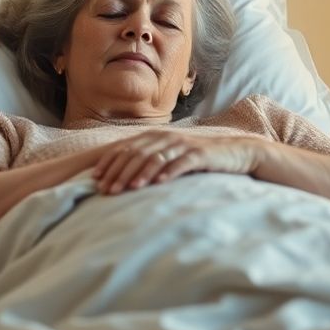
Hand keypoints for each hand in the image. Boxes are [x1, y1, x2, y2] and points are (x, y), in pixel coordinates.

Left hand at [90, 130, 267, 194]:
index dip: (109, 164)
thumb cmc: (197, 159)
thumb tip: (122, 178)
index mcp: (154, 138)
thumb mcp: (169, 158)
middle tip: (106, 191)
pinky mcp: (199, 154)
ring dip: (139, 175)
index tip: (95, 180)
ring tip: (128, 190)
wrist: (234, 152)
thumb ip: (148, 163)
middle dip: (119, 173)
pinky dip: (168, 173)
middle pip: (136, 155)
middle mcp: (165, 138)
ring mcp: (182, 145)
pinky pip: (180, 163)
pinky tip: (158, 184)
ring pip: (155, 158)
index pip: (125, 149)